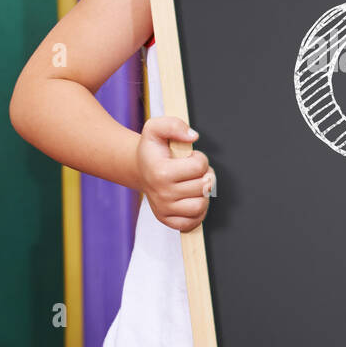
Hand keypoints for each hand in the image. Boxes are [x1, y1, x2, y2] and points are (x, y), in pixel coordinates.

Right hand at [136, 116, 214, 232]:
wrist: (140, 169)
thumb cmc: (153, 150)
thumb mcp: (156, 128)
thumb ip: (174, 125)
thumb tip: (192, 136)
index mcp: (161, 172)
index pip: (200, 167)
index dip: (200, 158)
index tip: (190, 157)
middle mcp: (162, 193)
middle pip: (203, 187)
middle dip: (204, 175)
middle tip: (194, 171)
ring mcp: (164, 209)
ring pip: (201, 205)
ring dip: (203, 194)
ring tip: (194, 184)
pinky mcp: (167, 219)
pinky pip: (193, 222)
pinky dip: (198, 212)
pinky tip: (192, 198)